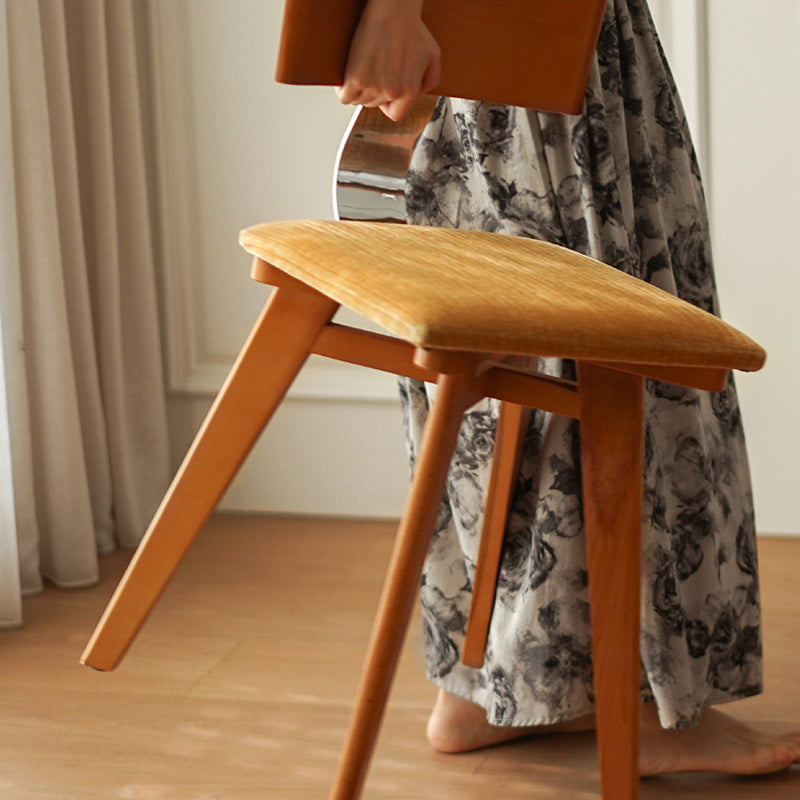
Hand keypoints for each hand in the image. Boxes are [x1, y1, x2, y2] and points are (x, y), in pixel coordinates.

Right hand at [335, 0, 440, 120]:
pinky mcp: (355, 77)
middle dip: (372, 91)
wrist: (393, 9)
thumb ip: (428, 83)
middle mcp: (392, 92)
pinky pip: (344, 96)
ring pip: (358, 101)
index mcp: (410, 91)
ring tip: (361, 69)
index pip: (395, 114)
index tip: (383, 90)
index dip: (388, 103)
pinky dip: (343, 90)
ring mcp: (373, 86)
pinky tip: (346, 77)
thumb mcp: (432, 58)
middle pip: (374, 105)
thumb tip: (415, 97)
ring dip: (357, 89)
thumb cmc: (411, 28)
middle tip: (373, 70)